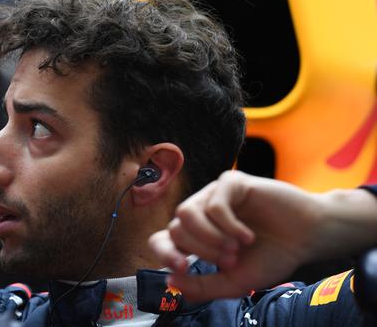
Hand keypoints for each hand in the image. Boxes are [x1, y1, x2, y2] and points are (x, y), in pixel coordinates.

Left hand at [148, 170, 376, 301]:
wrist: (308, 238)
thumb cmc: (271, 257)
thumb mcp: (234, 281)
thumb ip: (202, 286)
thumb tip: (170, 282)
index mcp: (196, 237)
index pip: (160, 240)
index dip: (164, 254)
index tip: (183, 268)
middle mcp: (200, 213)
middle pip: (175, 229)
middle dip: (203, 251)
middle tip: (231, 259)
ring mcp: (213, 195)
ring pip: (186, 213)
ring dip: (210, 238)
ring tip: (236, 248)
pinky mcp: (231, 182)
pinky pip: (213, 204)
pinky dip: (228, 226)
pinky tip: (247, 235)